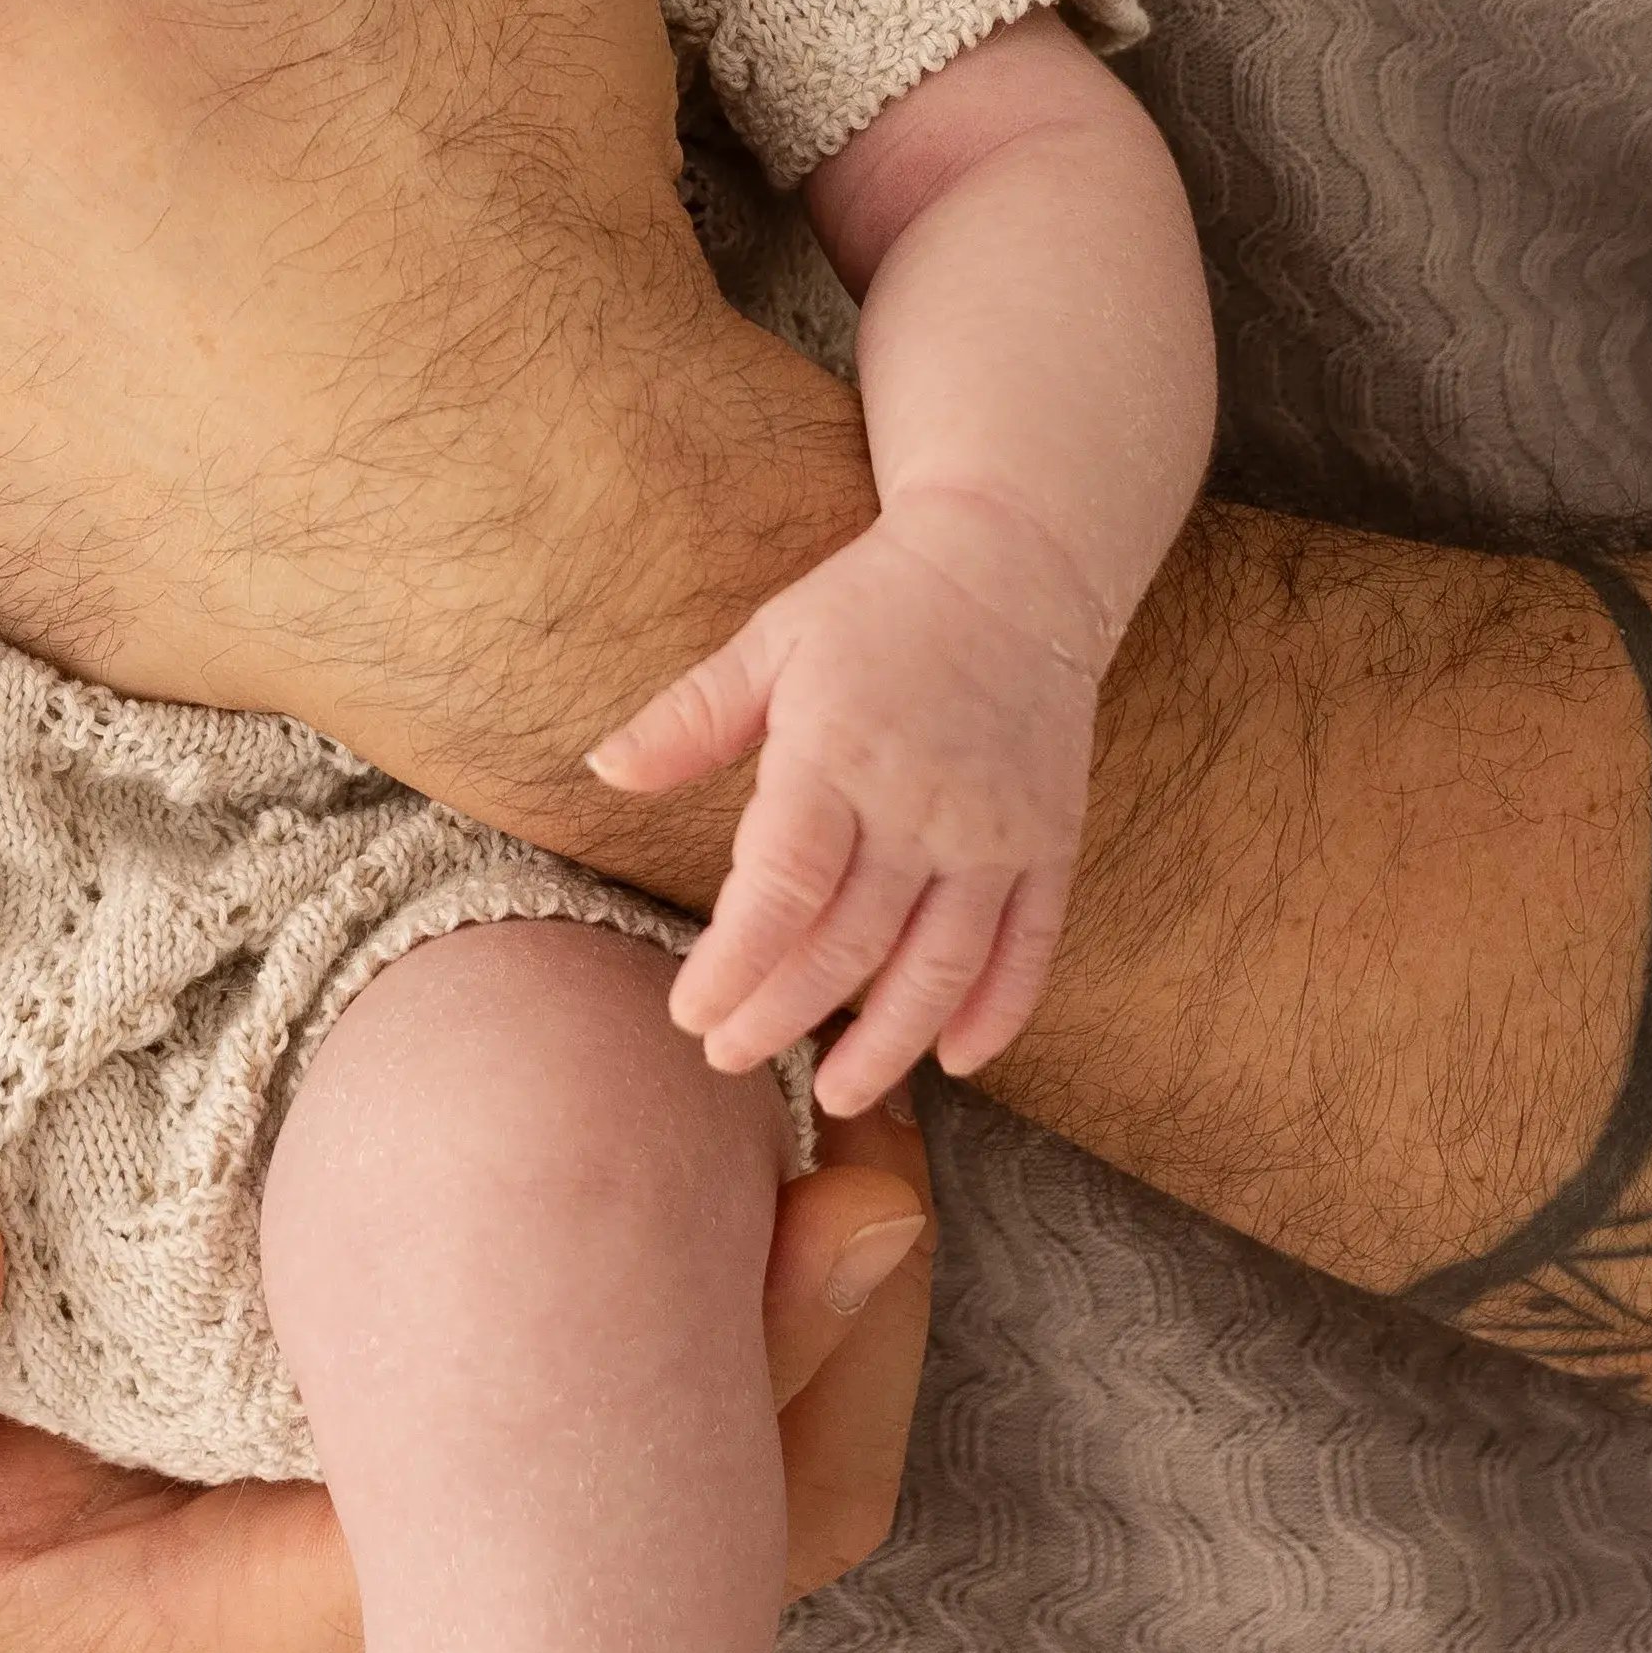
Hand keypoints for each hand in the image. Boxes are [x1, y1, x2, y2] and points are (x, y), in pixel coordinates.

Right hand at [0, 1095, 945, 1652]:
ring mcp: (455, 1590)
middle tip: (877, 1142)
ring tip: (852, 1116)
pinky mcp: (470, 1513)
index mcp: (277, 1644)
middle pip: (705, 1554)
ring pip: (729, 1512)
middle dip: (816, 1360)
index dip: (711, 1392)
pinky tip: (761, 1142)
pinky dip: (746, 1311)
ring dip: (809, 1332)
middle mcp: (413, 1646)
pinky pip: (680, 1449)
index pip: (557, 1570)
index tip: (799, 1209)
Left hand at [593, 502, 1108, 1117]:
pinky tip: (957, 1059)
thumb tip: (601, 768)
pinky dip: (998, 1010)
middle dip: (784, 1014)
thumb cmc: (877, 602)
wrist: (1017, 561)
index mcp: (840, 753)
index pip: (782, 889)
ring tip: (838, 1091)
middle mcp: (922, 805)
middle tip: (730, 1059)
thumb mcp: (772, 641)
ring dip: (888, 1043)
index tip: (689, 1014)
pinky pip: (1029, 946)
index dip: (735, 964)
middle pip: (851, 944)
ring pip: (941, 967)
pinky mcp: (1050, 842)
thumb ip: (690, 716)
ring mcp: (994, 832)